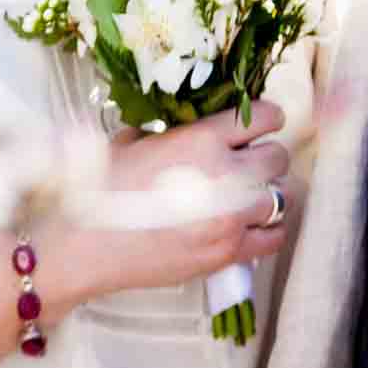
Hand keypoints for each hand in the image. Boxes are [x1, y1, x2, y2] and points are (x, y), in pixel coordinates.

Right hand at [60, 102, 292, 297]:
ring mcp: (230, 217)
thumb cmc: (102, 187)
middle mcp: (225, 174)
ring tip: (246, 195)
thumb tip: (192, 122)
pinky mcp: (228, 252)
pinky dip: (269, 228)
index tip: (256, 125)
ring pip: (281, 196)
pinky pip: (275, 237)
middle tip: (247, 162)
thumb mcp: (134, 140)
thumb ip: (172, 130)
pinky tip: (252, 224)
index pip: (264, 116)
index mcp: (202, 138)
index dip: (264, 118)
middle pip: (278, 156)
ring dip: (265, 192)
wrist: (87, 245)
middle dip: (264, 156)